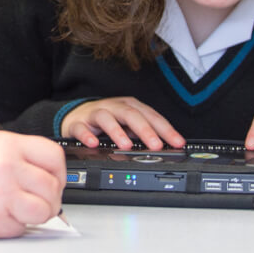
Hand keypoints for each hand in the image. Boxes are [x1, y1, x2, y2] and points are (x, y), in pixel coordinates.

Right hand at [0, 131, 65, 238]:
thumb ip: (15, 160)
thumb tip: (45, 179)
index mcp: (5, 143)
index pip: (53, 155)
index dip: (57, 173)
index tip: (51, 182)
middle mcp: (7, 163)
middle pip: (53, 186)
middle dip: (48, 200)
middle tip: (32, 204)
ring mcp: (1, 191)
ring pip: (44, 210)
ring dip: (34, 216)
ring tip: (13, 213)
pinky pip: (21, 228)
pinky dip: (11, 229)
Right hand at [61, 97, 184, 150]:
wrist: (75, 116)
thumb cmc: (107, 122)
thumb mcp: (128, 125)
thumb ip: (144, 133)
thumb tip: (166, 146)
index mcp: (129, 106)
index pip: (151, 116)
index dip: (166, 129)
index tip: (178, 143)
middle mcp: (113, 107)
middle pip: (131, 114)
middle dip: (145, 130)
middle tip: (156, 145)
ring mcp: (95, 113)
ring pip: (106, 117)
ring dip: (117, 131)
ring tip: (126, 146)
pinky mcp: (78, 123)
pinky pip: (81, 128)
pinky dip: (87, 135)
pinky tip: (94, 143)